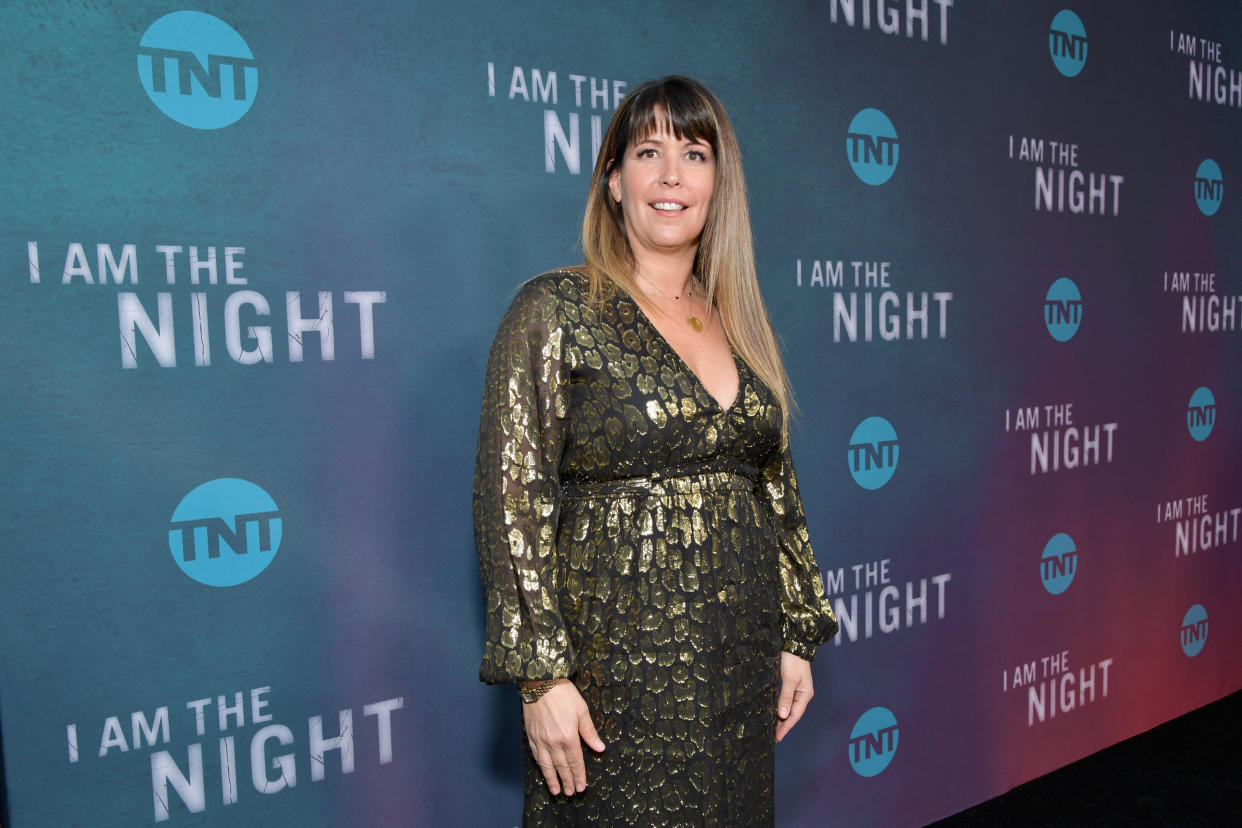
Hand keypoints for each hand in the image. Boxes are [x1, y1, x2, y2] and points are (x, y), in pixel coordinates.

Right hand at [521, 679, 605, 795]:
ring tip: (556, 791)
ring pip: (546, 765)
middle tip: (571, 793)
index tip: (582, 787)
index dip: (579, 775)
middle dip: (567, 781)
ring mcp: (540, 740)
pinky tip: (543, 771)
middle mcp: (553, 742)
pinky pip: (535, 756)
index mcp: (569, 737)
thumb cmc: (563, 693)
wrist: (540, 682)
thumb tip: (600, 748)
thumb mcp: (582, 710)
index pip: (575, 762)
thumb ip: (589, 732)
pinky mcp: (530, 735)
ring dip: (552, 779)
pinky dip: (540, 766)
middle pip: (561, 767)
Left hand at [775, 651, 813, 742]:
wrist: (794, 643)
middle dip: (784, 725)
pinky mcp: (790, 684)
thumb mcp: (790, 680)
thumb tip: (783, 716)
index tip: (777, 737)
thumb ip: (786, 698)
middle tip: (773, 737)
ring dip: (781, 718)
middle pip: (792, 714)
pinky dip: (780, 708)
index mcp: (805, 695)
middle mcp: (802, 694)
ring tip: (772, 728)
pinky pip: (785, 701)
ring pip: (788, 708)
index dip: (786, 727)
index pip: (795, 716)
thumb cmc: (793, 661)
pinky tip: (774, 712)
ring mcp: (796, 689)